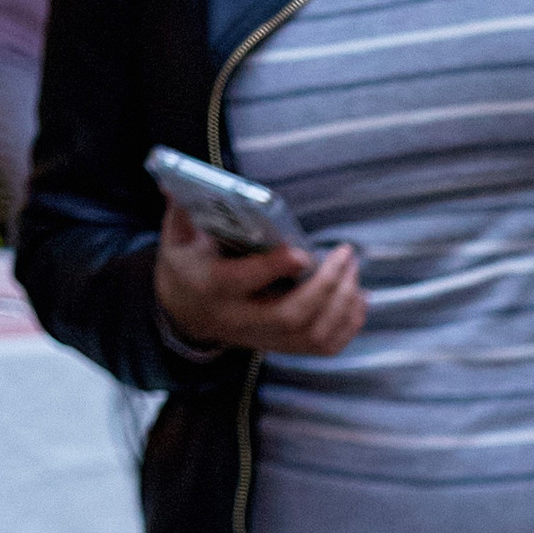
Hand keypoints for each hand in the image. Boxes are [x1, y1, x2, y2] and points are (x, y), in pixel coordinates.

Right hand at [154, 199, 362, 358]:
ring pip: (314, 334)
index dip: (275, 268)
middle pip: (292, 315)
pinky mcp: (283, 346)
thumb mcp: (176, 238)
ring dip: (343, 304)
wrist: (187, 313)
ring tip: (354, 270)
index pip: (244, 282)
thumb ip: (181, 213)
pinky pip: (324, 347)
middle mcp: (242, 319)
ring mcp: (266, 337)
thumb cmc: (188, 266)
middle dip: (326, 287)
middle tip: (345, 255)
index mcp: (214, 286)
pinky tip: (358, 298)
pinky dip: (348, 325)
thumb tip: (176, 185)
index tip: (303, 253)